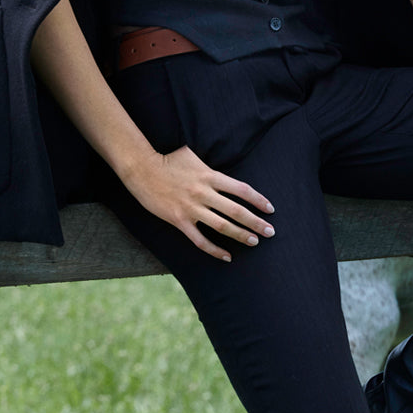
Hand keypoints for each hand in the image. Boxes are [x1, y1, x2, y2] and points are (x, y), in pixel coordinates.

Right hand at [121, 145, 275, 261]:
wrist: (142, 169)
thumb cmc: (168, 159)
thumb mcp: (193, 155)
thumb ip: (210, 167)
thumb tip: (223, 172)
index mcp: (209, 175)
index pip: (241, 189)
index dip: (258, 200)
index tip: (270, 209)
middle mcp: (203, 192)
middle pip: (236, 210)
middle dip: (256, 222)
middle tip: (270, 232)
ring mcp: (191, 208)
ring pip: (222, 226)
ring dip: (240, 235)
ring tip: (254, 242)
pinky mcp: (179, 220)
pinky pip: (200, 240)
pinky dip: (215, 250)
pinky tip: (227, 256)